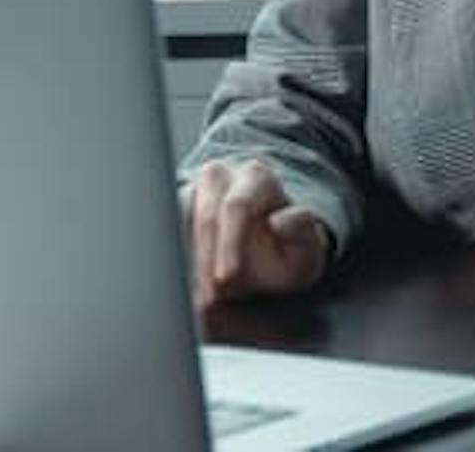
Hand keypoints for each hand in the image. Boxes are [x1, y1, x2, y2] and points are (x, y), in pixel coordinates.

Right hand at [183, 158, 330, 308]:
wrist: (267, 249)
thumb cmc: (286, 251)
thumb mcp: (307, 250)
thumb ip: (304, 232)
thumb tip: (281, 221)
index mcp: (258, 177)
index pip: (237, 206)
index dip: (230, 245)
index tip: (226, 279)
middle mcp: (223, 176)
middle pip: (206, 217)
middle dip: (206, 261)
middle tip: (208, 298)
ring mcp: (196, 189)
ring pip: (181, 223)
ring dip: (189, 263)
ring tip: (200, 297)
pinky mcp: (176, 207)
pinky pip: (168, 231)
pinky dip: (177, 260)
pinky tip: (189, 285)